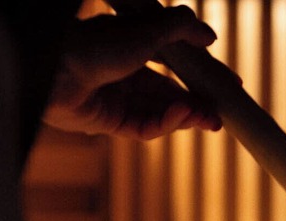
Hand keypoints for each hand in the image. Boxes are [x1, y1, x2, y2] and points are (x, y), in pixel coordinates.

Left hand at [44, 6, 222, 138]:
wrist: (56, 68)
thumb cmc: (96, 42)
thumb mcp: (147, 28)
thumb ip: (181, 28)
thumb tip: (211, 37)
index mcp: (131, 49)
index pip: (175, 65)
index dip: (202, 75)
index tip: (229, 84)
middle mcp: (124, 74)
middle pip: (170, 93)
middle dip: (199, 103)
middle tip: (223, 112)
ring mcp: (117, 100)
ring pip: (161, 112)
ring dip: (189, 117)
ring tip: (212, 121)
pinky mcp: (110, 123)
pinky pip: (145, 127)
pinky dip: (167, 123)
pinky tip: (183, 116)